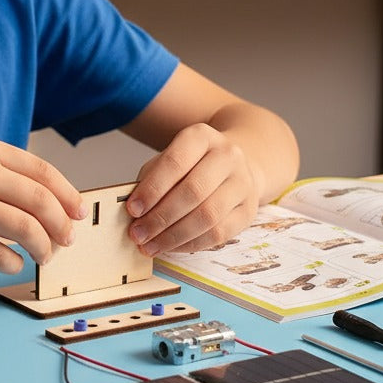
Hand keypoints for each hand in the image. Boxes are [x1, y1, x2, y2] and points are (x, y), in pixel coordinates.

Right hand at [0, 137, 85, 273]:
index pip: (42, 172)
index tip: (78, 212)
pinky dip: (13, 262)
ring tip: (45, 256)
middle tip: (66, 240)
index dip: (67, 195)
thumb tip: (50, 205)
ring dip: (44, 247)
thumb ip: (1, 173)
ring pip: (26, 229)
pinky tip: (12, 262)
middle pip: (41, 201)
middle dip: (61, 225)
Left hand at [125, 123, 259, 255]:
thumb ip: (150, 181)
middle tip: (138, 234)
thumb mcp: (168, 160)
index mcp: (202, 136)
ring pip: (207, 216)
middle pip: (193, 191)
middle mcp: (227, 156)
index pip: (175, 162)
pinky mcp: (249, 210)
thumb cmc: (191, 166)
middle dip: (160, 217)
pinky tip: (171, 246)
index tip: (133, 209)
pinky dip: (190, 244)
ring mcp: (242, 183)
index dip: (152, 189)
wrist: (232, 166)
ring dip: (173, 236)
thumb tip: (134, 213)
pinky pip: (219, 234)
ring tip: (150, 245)